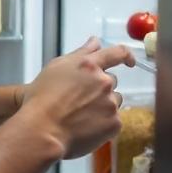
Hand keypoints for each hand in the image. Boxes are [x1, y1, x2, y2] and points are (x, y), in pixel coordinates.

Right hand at [23, 37, 134, 159]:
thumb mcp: (55, 68)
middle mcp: (103, 82)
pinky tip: (85, 126)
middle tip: (81, 99)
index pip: (117, 53)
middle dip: (100, 88)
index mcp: (89, 65)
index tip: (129, 61)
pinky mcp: (114, 123)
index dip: (126, 56)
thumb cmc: (42, 100)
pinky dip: (103, 123)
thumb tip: (94, 42)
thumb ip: (80, 53)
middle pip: (112, 81)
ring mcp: (110, 103)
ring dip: (103, 105)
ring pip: (114, 101)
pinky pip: (114, 120)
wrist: (43, 130)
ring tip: (81, 115)